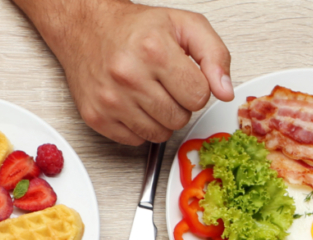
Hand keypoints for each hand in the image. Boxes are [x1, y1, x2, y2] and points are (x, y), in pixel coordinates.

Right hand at [40, 0, 233, 144]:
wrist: (87, 30)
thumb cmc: (135, 28)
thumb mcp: (185, 25)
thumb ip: (214, 55)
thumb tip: (225, 91)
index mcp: (153, 49)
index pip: (199, 96)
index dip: (197, 88)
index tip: (184, 77)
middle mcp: (129, 75)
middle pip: (180, 118)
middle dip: (179, 104)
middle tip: (165, 84)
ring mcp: (111, 99)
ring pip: (159, 134)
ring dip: (161, 118)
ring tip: (150, 93)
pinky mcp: (97, 117)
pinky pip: (136, 141)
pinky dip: (139, 127)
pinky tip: (133, 104)